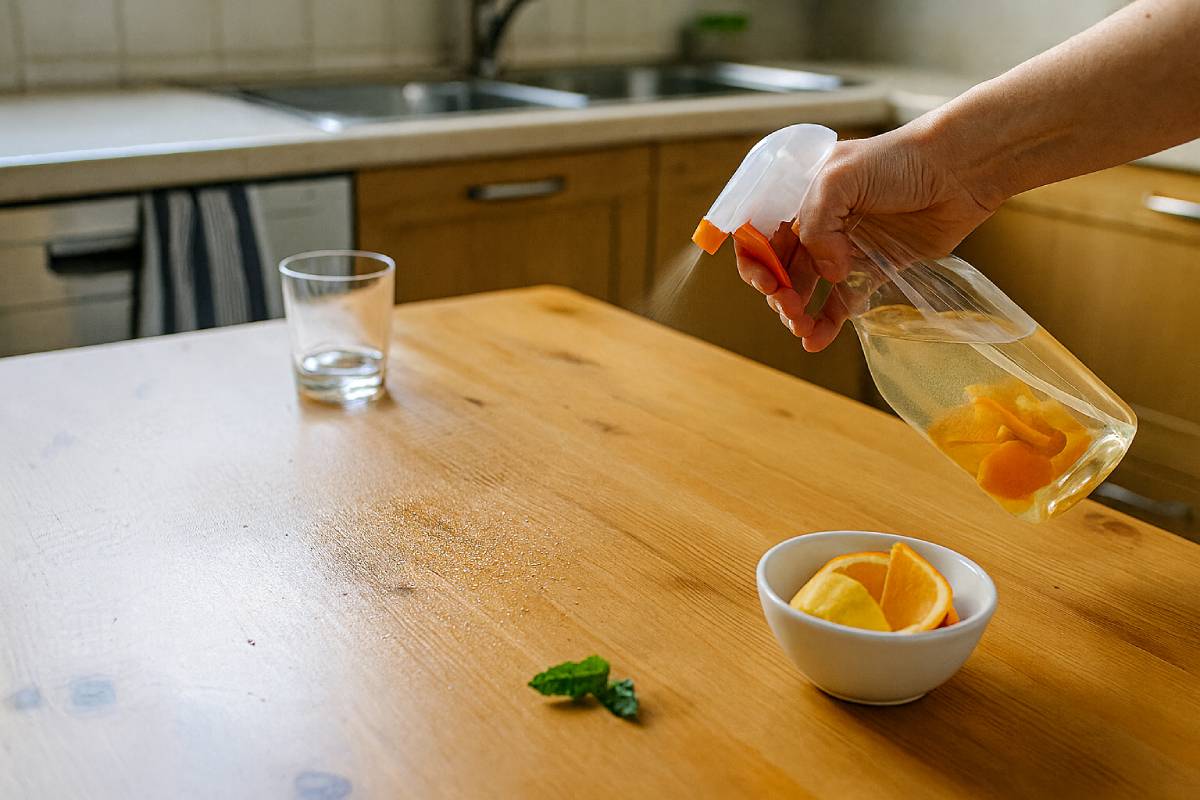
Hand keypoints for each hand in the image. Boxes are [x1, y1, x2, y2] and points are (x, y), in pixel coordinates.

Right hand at [735, 125, 998, 350]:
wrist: (958, 170)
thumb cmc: (899, 161)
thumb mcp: (840, 178)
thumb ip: (816, 224)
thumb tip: (826, 271)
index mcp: (801, 197)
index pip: (761, 233)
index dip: (754, 260)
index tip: (766, 282)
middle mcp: (819, 224)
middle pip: (781, 267)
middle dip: (777, 292)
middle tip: (788, 306)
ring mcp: (845, 248)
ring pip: (808, 289)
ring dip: (797, 312)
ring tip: (801, 328)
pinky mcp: (873, 269)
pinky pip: (842, 302)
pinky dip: (826, 324)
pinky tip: (815, 342)